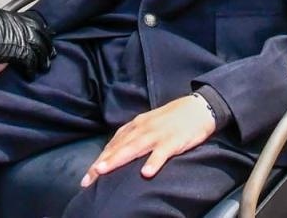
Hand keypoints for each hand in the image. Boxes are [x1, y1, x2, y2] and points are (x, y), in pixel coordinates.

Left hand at [80, 95, 215, 186]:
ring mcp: (158, 134)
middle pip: (119, 147)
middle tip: (87, 179)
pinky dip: (153, 162)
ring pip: (134, 148)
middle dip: (101, 163)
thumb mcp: (150, 124)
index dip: (100, 159)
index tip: (87, 176)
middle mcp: (143, 128)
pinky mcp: (173, 141)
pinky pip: (162, 153)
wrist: (199, 107)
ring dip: (117, 160)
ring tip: (103, 172)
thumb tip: (118, 152)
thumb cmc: (174, 119)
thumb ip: (135, 136)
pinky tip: (146, 174)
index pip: (114, 143)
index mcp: (137, 125)